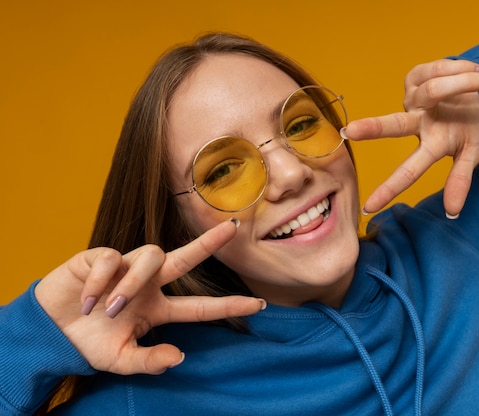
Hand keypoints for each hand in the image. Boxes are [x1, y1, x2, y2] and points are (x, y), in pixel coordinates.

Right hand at [34, 219, 264, 374]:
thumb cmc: (88, 343)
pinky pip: (110, 259)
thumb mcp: (120, 360)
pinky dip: (100, 282)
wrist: (49, 332)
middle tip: (233, 229)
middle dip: (209, 243)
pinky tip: (88, 300)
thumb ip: (149, 360)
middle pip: (185, 257)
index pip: (200, 306)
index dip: (229, 305)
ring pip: (149, 256)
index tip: (260, 304)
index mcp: (158, 308)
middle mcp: (148, 283)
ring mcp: (126, 267)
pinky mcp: (100, 256)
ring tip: (109, 310)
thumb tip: (180, 357)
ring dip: (131, 285)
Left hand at [344, 59, 478, 216]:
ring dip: (465, 84)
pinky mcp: (416, 75)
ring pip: (434, 89)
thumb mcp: (471, 152)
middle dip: (374, 128)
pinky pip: (441, 69)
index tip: (368, 209)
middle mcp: (416, 122)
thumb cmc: (471, 126)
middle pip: (395, 126)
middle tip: (351, 131)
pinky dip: (464, 71)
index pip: (408, 171)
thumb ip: (460, 179)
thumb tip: (453, 214)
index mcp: (430, 145)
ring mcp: (413, 98)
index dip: (390, 189)